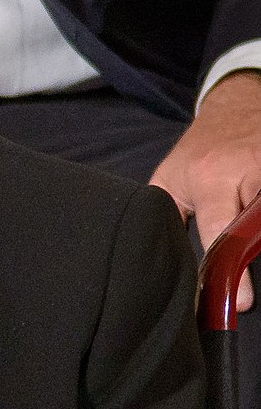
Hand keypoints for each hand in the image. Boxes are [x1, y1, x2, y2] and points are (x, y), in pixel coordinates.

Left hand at [149, 71, 260, 309]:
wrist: (237, 107)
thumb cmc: (199, 149)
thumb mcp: (171, 178)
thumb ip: (166, 215)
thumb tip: (158, 258)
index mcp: (212, 179)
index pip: (222, 228)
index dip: (231, 267)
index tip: (240, 301)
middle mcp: (249, 175)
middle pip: (255, 230)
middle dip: (251, 260)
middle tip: (245, 292)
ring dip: (260, 244)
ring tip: (249, 258)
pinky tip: (256, 240)